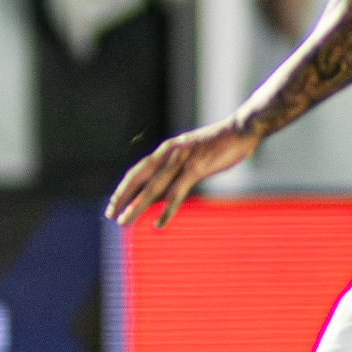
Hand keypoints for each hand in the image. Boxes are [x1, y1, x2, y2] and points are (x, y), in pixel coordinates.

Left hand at [106, 121, 255, 228]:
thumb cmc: (218, 143)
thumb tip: (164, 190)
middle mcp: (169, 153)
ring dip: (137, 206)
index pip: (137, 171)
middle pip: (139, 179)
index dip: (124, 188)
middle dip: (122, 198)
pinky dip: (166, 210)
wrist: (242, 129)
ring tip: (124, 222)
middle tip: (110, 215)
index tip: (113, 203)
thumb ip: (178, 169)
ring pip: (153, 188)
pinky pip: (177, 193)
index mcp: (167, 150)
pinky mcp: (197, 168)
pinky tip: (158, 223)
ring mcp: (182, 160)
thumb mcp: (192, 153)